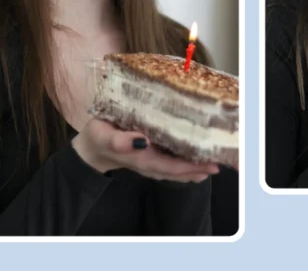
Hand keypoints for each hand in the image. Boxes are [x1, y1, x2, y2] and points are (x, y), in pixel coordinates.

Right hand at [72, 118, 219, 182]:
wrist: (90, 148)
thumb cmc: (97, 137)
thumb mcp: (103, 135)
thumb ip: (120, 141)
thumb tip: (142, 141)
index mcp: (142, 158)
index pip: (171, 167)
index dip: (190, 166)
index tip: (208, 164)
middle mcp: (149, 164)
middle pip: (178, 171)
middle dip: (197, 168)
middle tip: (217, 164)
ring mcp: (149, 163)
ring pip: (175, 170)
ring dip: (193, 169)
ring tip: (210, 165)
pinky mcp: (149, 158)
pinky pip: (170, 165)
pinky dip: (184, 165)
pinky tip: (194, 161)